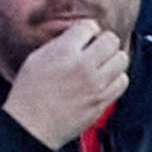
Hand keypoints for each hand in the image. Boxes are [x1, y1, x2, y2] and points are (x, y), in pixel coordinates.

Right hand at [1, 19, 130, 149]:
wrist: (31, 126)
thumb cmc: (28, 93)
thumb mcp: (36, 58)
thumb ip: (60, 44)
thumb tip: (78, 37)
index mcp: (64, 52)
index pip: (90, 26)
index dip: (87, 29)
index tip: (83, 36)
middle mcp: (83, 67)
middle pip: (111, 40)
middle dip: (103, 41)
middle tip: (95, 48)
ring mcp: (96, 86)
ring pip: (121, 59)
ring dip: (112, 58)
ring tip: (101, 64)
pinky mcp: (102, 102)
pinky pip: (122, 82)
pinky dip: (116, 78)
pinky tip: (104, 80)